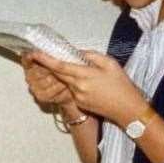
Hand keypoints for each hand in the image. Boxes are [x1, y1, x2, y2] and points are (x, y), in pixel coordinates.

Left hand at [30, 50, 145, 126]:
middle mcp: (77, 88)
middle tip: (46, 55)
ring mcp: (78, 97)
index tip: (35, 53)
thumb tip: (77, 53)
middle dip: (51, 65)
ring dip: (68, 74)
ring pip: (67, 81)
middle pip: (59, 74)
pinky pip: (73, 90)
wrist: (128, 109)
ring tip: (82, 69)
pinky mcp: (80, 104)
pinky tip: (90, 82)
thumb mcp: (110, 63)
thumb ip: (91, 56)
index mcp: (84, 76)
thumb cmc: (122, 85)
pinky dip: (75, 83)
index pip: (60, 66)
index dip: (45, 59)